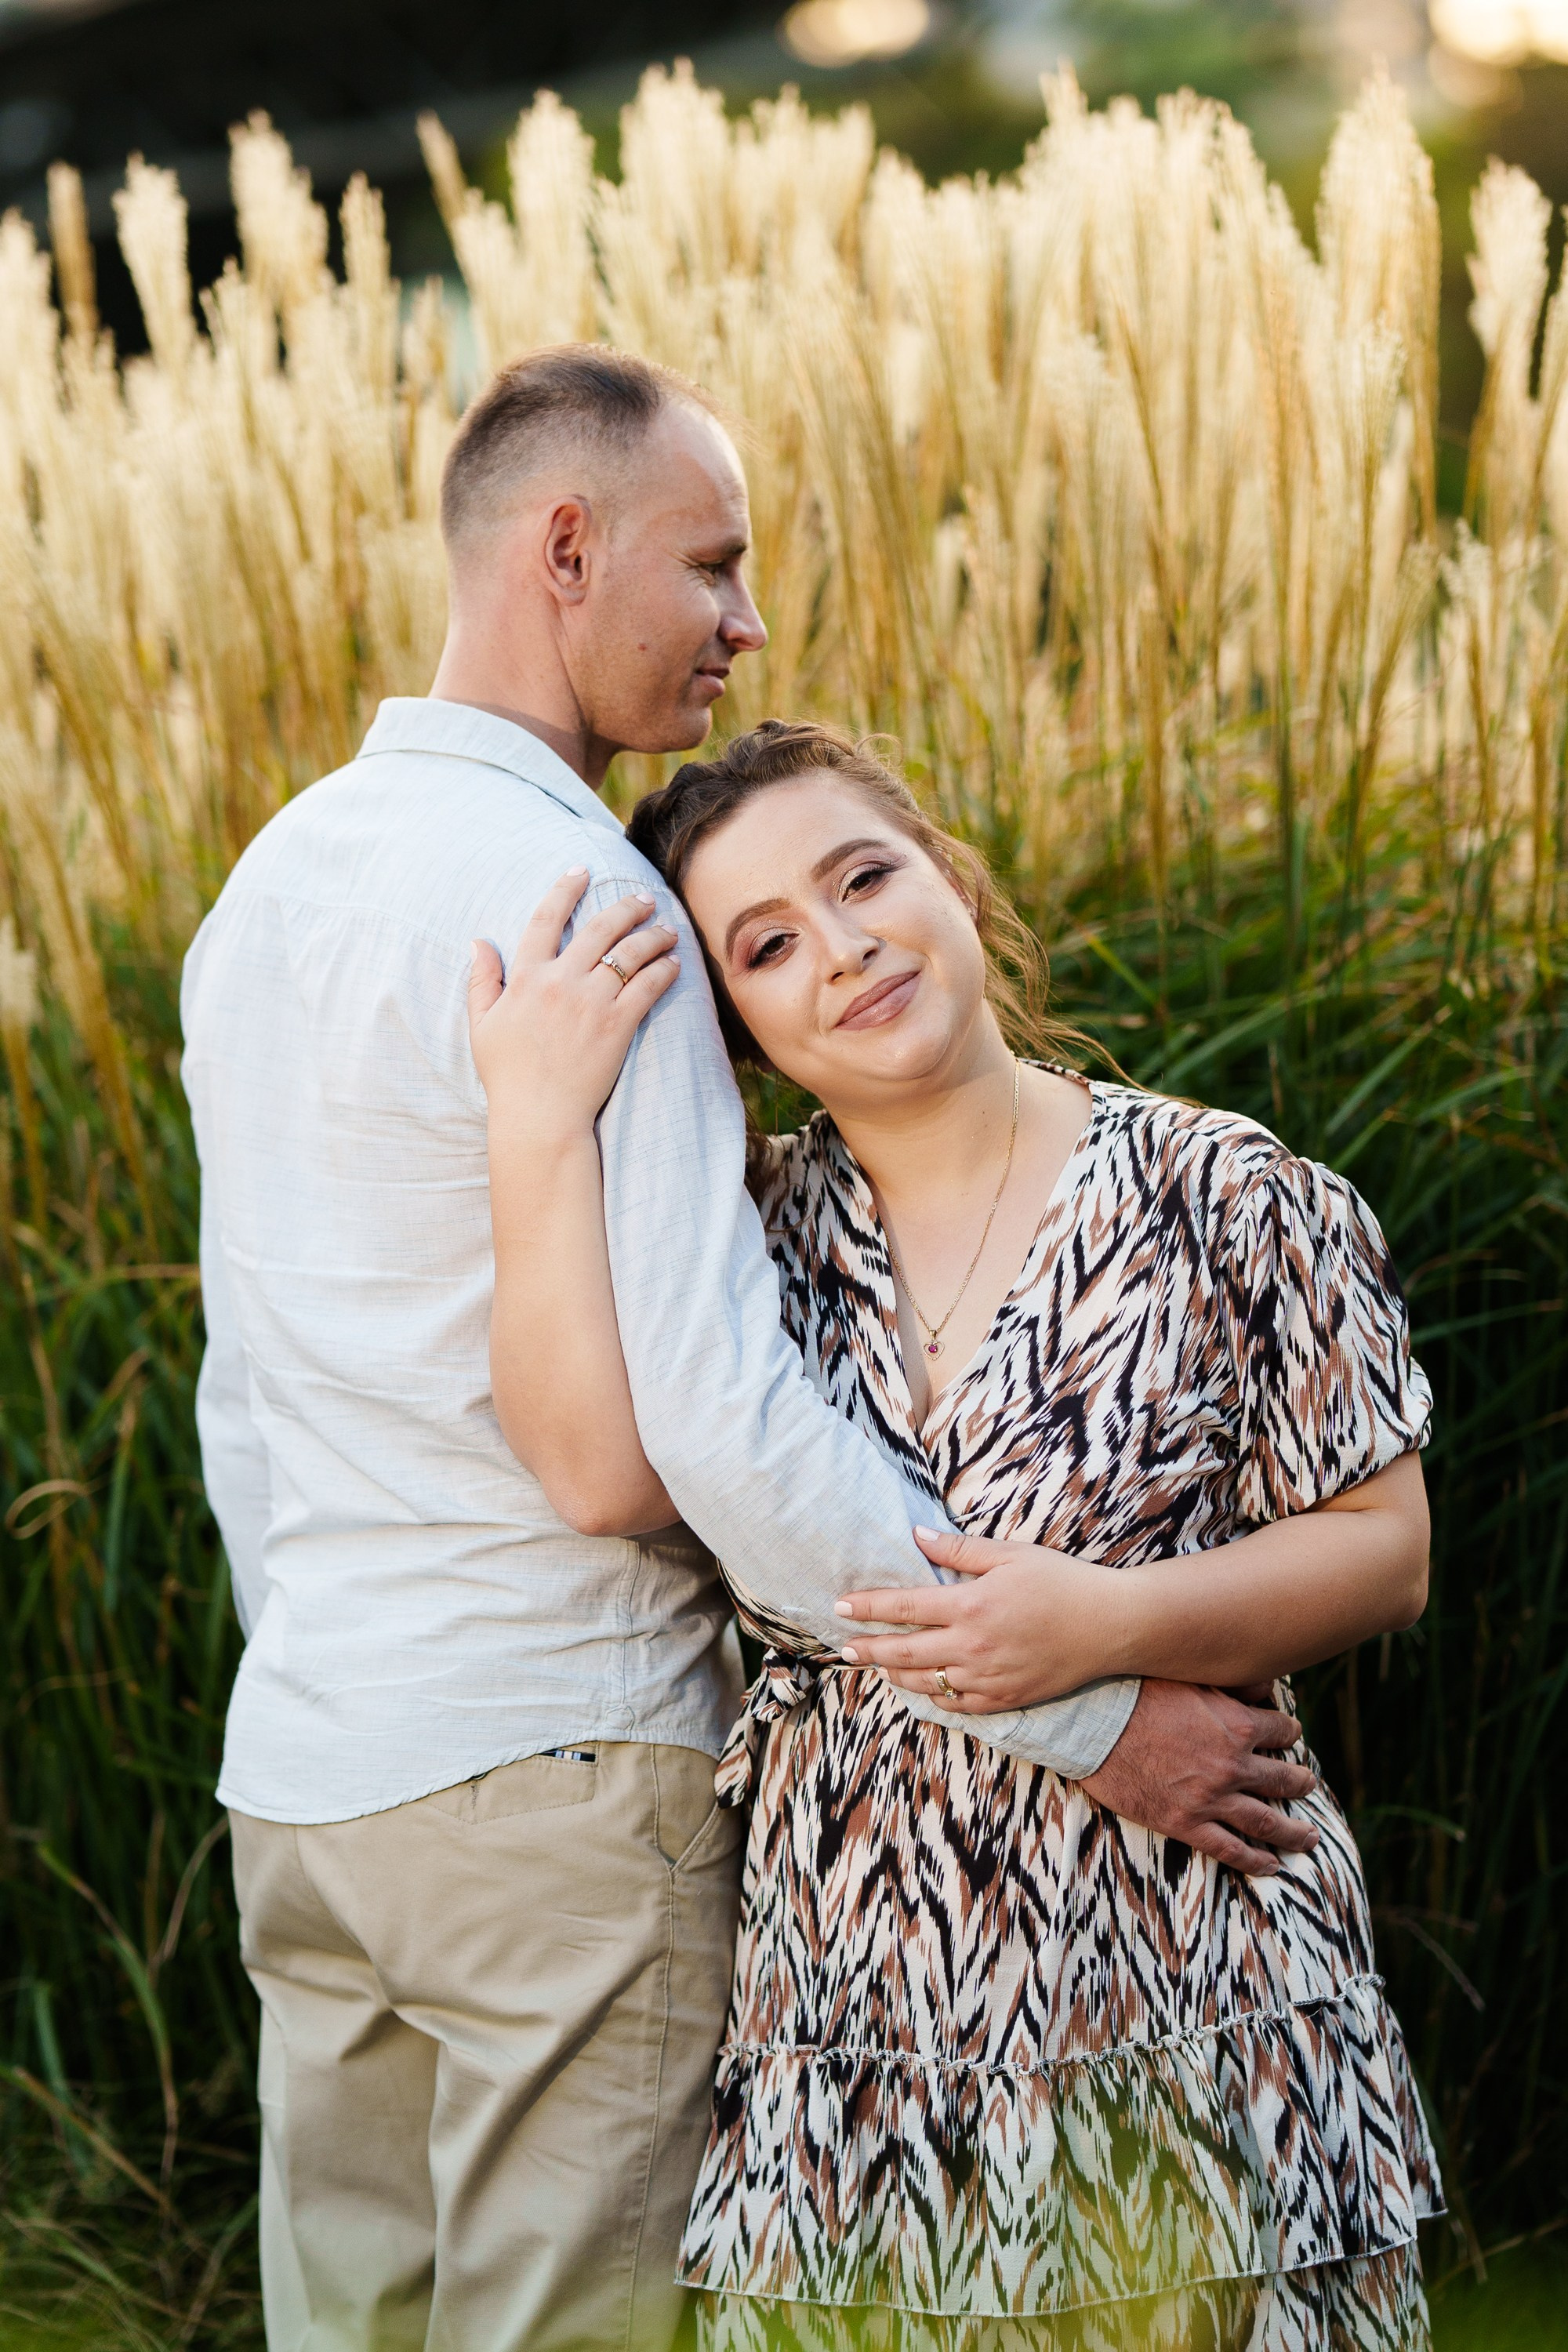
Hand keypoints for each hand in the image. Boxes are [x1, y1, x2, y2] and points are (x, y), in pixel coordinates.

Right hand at [467, 869, 678, 1136]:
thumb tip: (478, 942)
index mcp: (525, 977)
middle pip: (599, 927)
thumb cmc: (508, 1074)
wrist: (539, 1115)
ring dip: (654, 935)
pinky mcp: (618, 1025)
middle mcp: (560, 982)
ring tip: (668, 929)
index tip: (581, 870)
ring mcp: (591, 1002)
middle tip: (644, 899)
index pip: (546, 918)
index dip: (565, 889)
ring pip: (630, 952)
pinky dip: (665, 969)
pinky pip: (648, 986)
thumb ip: (481, 980)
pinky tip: (674, 963)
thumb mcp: (482, 1025)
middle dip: (626, 906)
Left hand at [835, 1524, 1128, 1710]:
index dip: (867, 1607)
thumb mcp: (1011, 1554)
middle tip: (843, 1647)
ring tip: (875, 1666)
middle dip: (868, 1649)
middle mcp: (972, 1647)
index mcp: (971, 1606)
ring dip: (894, 1674)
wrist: (1111, 1626)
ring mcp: (987, 1678)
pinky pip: (955, 1704)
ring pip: (925, 1682)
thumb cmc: (1062, 1582)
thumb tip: (918, 1536)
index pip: (904, 1608)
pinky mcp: (1004, 1699)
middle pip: (904, 1652)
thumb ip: (959, 1551)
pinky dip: (932, 1696)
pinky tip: (921, 1687)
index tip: (839, 1606)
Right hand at [1080, 1678, 1319, 1875]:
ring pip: (1267, 1822)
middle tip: (1309, 1786)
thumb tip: (1266, 1685)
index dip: (1288, 1732)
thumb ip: (1233, 1683)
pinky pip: (1230, 1849)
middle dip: (1300, 1783)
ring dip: (1294, 1831)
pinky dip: (1255, 1861)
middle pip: (1283, 1779)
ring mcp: (1211, 1798)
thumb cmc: (1137, 1691)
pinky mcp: (1184, 1823)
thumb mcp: (1191, 1676)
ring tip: (1309, 1836)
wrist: (1094, 1723)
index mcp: (1238, 1724)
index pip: (1282, 1731)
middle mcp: (1233, 1764)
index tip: (1290, 1736)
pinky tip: (1272, 1866)